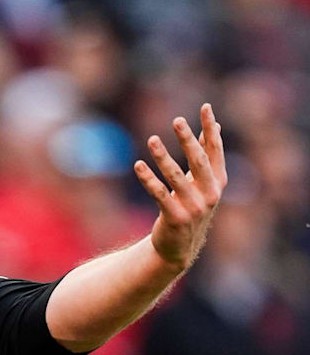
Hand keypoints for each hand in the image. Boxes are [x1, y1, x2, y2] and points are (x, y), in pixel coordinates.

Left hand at [134, 103, 226, 272]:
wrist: (180, 247)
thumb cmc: (191, 207)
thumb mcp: (202, 182)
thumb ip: (208, 155)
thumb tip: (214, 126)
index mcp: (217, 182)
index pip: (215, 150)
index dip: (210, 129)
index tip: (206, 107)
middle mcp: (209, 194)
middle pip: (198, 161)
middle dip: (188, 139)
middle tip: (177, 120)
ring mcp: (194, 207)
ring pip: (176, 177)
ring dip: (163, 157)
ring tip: (152, 139)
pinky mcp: (175, 218)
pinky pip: (159, 194)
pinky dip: (149, 179)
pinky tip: (138, 164)